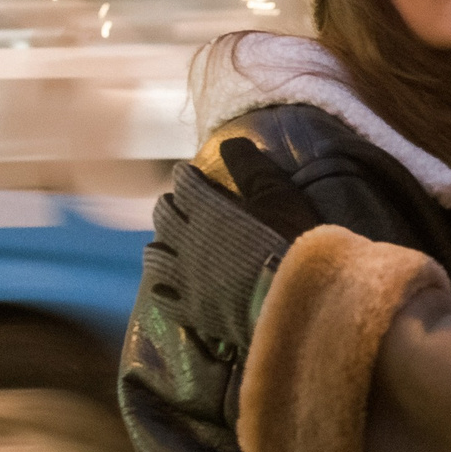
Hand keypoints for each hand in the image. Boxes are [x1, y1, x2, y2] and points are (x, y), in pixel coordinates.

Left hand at [141, 141, 323, 354]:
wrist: (294, 298)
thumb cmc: (291, 240)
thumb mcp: (279, 196)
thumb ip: (252, 168)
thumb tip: (230, 141)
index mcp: (206, 208)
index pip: (184, 183)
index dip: (186, 176)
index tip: (189, 173)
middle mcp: (187, 240)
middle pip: (164, 217)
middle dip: (168, 206)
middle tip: (175, 204)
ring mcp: (186, 277)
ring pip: (155, 258)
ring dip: (158, 247)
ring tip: (164, 246)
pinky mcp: (192, 310)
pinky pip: (164, 298)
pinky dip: (162, 289)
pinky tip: (164, 288)